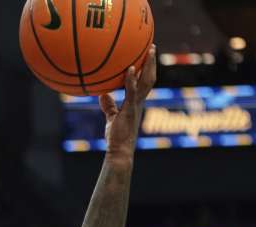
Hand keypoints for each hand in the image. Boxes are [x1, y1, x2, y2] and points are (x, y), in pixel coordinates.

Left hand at [102, 44, 157, 161]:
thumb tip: (103, 94)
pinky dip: (132, 79)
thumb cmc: (116, 137)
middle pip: (149, 78)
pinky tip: (131, 68)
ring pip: (146, 82)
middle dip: (152, 63)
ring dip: (148, 65)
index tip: (147, 57)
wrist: (120, 150)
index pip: (144, 83)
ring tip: (149, 50)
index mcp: (136, 103)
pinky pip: (132, 92)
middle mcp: (140, 102)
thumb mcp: (111, 118)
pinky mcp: (130, 109)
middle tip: (152, 47)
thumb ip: (109, 106)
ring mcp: (136, 105)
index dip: (147, 70)